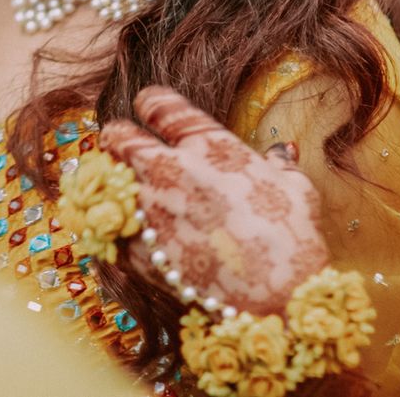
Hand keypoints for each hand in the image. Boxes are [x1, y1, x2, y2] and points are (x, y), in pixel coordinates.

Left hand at [99, 86, 327, 316]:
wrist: (278, 295)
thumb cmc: (291, 236)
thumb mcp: (295, 188)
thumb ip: (280, 164)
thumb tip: (282, 153)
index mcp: (206, 143)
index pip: (156, 104)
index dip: (149, 103)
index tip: (147, 107)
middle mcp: (170, 168)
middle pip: (118, 136)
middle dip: (118, 138)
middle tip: (121, 146)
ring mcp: (150, 209)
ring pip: (105, 180)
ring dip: (111, 182)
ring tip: (120, 188)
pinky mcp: (140, 250)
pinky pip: (108, 230)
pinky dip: (113, 229)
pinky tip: (124, 232)